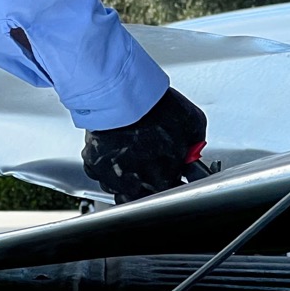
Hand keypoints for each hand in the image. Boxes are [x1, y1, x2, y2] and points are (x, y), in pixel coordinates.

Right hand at [81, 88, 206, 203]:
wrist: (122, 93)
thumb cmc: (156, 107)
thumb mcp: (192, 121)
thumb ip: (195, 141)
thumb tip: (196, 148)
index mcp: (164, 178)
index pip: (172, 194)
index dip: (173, 181)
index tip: (174, 172)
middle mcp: (137, 184)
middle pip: (144, 197)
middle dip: (150, 184)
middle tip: (152, 166)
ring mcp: (112, 177)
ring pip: (119, 191)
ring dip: (126, 179)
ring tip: (132, 158)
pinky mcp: (93, 164)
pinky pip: (100, 173)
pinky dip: (106, 166)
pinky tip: (114, 151)